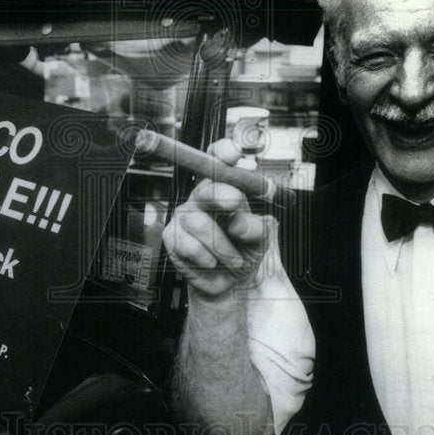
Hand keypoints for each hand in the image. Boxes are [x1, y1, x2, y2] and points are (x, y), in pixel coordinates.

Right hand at [162, 139, 274, 299]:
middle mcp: (204, 196)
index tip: (234, 155)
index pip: (219, 160)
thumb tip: (238, 223)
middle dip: (221, 194)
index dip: (223, 153)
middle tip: (235, 202)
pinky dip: (206, 257)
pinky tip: (212, 263)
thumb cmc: (245, 250)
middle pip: (205, 186)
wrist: (232, 282)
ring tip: (235, 260)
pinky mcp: (172, 237)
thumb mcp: (261, 239)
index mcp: (226, 187)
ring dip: (222, 246)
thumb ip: (256, 227)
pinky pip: (187, 244)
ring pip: (199, 223)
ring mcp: (186, 215)